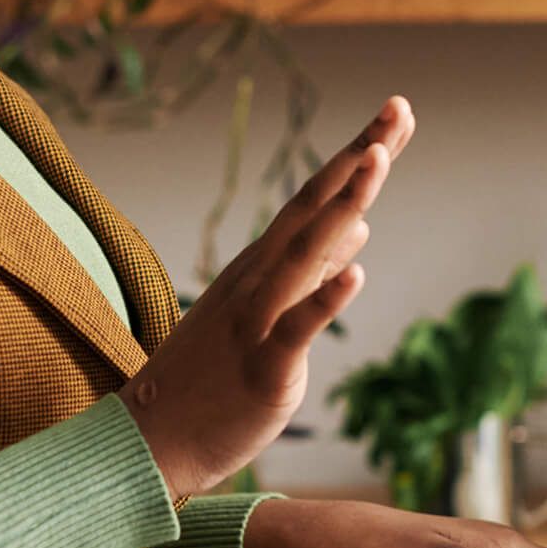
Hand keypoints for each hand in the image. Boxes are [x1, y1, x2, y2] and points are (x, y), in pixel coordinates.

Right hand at [119, 96, 415, 498]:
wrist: (149, 442)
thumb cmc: (210, 381)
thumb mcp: (269, 316)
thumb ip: (316, 271)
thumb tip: (362, 226)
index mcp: (263, 268)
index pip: (315, 199)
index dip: (356, 157)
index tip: (396, 115)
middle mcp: (258, 281)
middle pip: (313, 208)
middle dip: (357, 156)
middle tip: (398, 105)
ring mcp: (256, 321)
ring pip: (304, 254)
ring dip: (342, 204)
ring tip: (378, 158)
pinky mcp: (262, 368)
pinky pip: (295, 330)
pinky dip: (324, 300)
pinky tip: (357, 276)